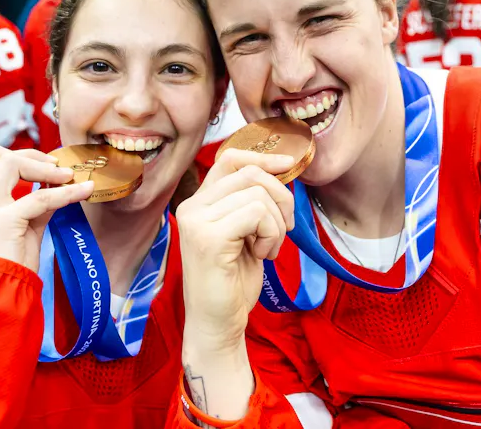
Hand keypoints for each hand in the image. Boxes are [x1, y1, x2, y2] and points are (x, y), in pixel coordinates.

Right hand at [0, 144, 93, 269]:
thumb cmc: (2, 269)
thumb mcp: (15, 230)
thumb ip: (30, 206)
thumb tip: (55, 185)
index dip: (14, 154)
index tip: (40, 163)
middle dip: (30, 155)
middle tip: (56, 166)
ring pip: (13, 164)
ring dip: (46, 167)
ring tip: (69, 176)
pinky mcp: (2, 221)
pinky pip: (41, 196)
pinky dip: (66, 192)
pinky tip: (84, 191)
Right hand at [176, 148, 295, 349]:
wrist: (217, 322)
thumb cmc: (233, 281)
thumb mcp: (245, 233)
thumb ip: (251, 202)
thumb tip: (281, 169)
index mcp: (199, 203)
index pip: (230, 160)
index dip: (262, 157)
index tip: (288, 165)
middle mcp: (192, 207)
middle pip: (250, 174)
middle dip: (281, 198)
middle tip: (285, 229)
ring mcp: (196, 221)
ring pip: (258, 195)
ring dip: (277, 224)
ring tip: (268, 249)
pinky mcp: (208, 237)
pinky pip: (257, 213)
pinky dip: (271, 234)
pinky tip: (262, 255)